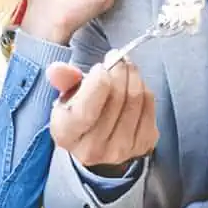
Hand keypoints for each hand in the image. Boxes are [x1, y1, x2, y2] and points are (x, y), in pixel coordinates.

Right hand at [47, 50, 157, 173]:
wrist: (97, 142)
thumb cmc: (80, 113)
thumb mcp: (66, 96)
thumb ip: (63, 80)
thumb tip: (57, 69)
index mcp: (67, 135)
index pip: (87, 108)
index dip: (98, 80)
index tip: (100, 67)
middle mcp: (93, 148)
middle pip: (116, 97)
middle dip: (119, 70)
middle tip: (116, 58)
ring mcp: (121, 149)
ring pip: (136, 98)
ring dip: (133, 75)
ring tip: (125, 67)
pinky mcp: (144, 145)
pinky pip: (150, 105)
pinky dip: (144, 88)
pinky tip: (134, 85)